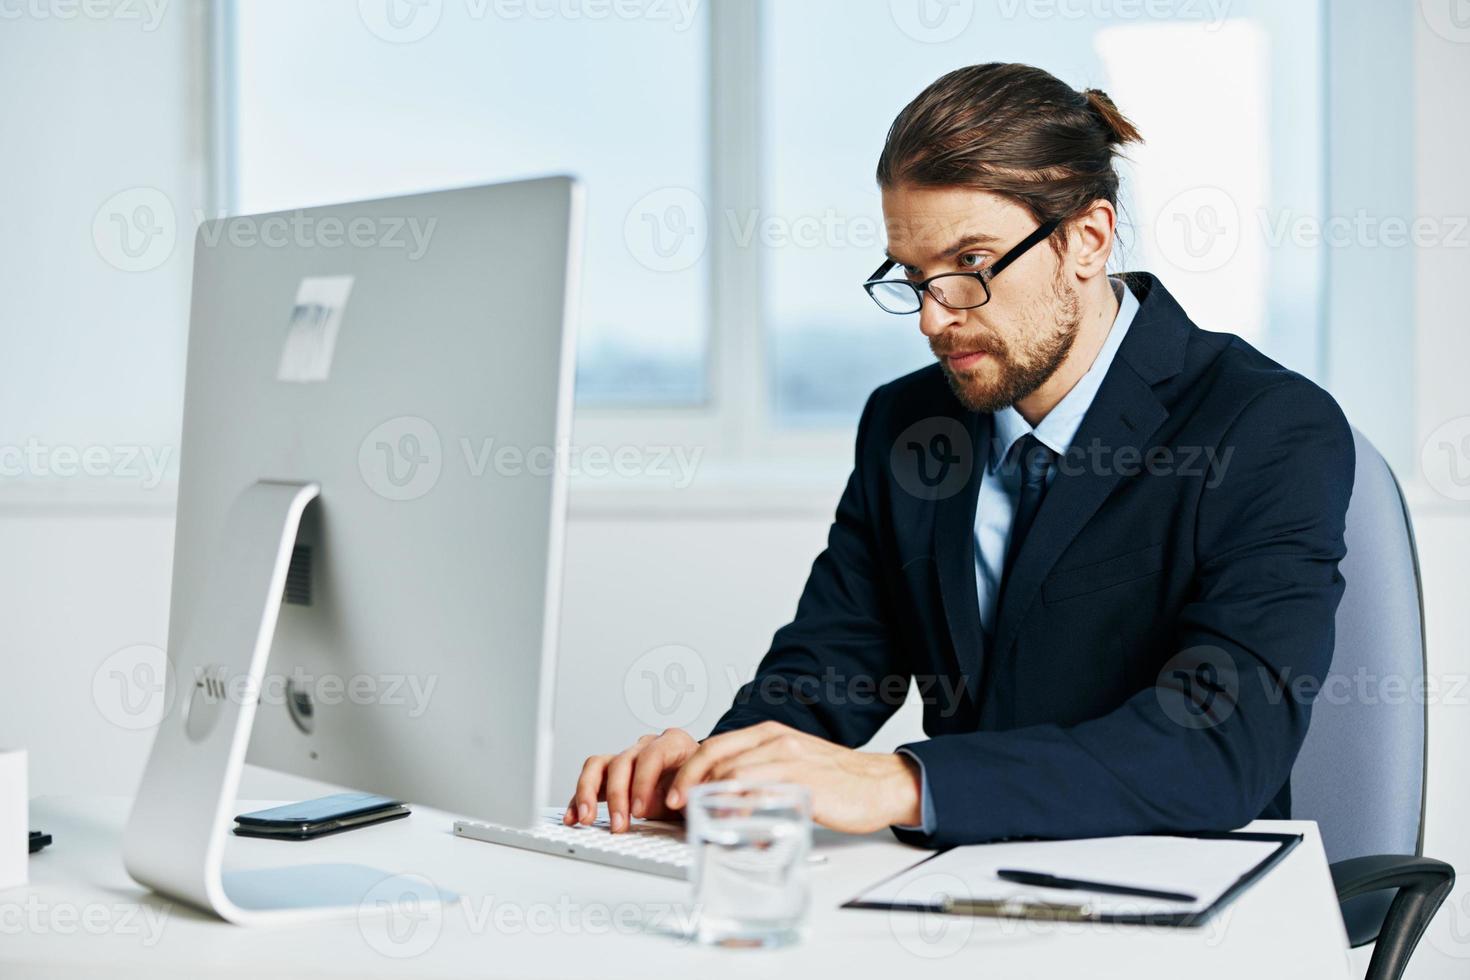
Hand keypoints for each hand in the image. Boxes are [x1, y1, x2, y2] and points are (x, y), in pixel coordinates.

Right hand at [565, 728, 698, 831]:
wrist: (700, 785)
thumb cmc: (704, 783)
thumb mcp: (707, 788)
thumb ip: (697, 793)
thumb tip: (688, 804)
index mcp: (674, 743)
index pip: (653, 755)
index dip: (644, 782)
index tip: (641, 810)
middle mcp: (647, 747)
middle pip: (622, 761)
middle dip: (617, 795)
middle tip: (620, 823)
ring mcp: (628, 759)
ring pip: (599, 766)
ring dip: (589, 793)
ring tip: (587, 819)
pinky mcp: (613, 776)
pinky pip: (591, 782)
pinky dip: (579, 800)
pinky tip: (574, 817)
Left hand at [664, 721, 921, 833]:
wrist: (879, 783)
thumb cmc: (836, 779)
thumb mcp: (791, 762)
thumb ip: (760, 771)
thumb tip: (724, 796)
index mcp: (769, 734)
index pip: (715, 746)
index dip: (688, 769)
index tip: (673, 793)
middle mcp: (776, 741)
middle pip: (716, 757)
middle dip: (688, 782)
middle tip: (676, 807)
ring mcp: (789, 760)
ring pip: (734, 774)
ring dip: (710, 799)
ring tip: (700, 820)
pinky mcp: (804, 783)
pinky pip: (762, 796)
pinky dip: (742, 813)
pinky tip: (735, 829)